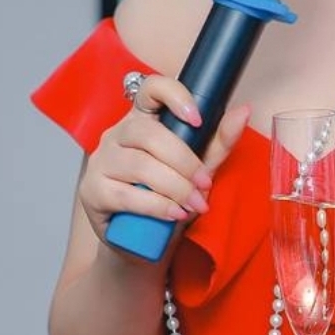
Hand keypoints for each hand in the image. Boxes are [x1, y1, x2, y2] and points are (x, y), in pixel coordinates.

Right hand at [78, 73, 251, 245]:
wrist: (142, 245)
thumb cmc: (168, 201)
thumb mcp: (198, 170)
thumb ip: (218, 142)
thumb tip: (242, 112)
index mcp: (142, 121)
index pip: (150, 88)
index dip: (174, 95)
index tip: (197, 119)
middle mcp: (117, 135)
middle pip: (148, 133)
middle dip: (184, 161)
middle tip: (205, 184)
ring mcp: (101, 162)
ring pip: (139, 165)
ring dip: (175, 187)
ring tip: (194, 204)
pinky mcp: (92, 191)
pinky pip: (125, 194)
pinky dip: (156, 205)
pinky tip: (174, 214)